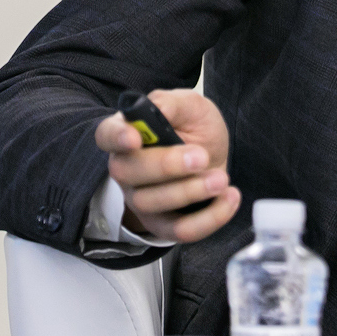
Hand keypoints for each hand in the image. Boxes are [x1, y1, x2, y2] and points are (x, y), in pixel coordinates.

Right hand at [93, 89, 239, 242]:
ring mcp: (141, 199)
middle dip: (166, 166)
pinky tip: (229, 197)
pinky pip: (179, 231)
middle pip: (128, 172)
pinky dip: (209, 218)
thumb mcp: (192, 106)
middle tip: (201, 157)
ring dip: (190, 191)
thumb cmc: (195, 129)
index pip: (107, 135)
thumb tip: (160, 110)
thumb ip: (174, 104)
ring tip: (221, 178)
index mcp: (128, 134)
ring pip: (151, 203)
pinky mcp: (163, 225)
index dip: (117, 137)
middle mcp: (127, 169)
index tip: (135, 137)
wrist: (213, 156)